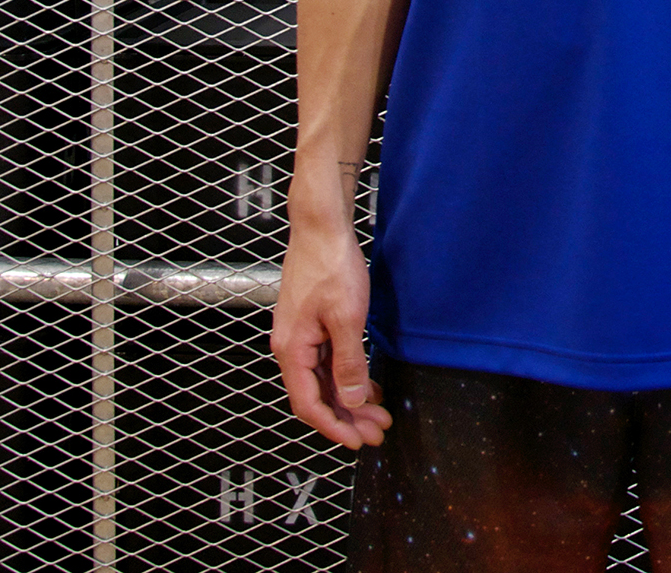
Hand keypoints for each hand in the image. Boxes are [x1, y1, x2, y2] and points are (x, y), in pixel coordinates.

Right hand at [271, 218, 392, 448]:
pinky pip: (328, 361)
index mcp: (293, 350)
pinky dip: (347, 375)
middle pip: (318, 395)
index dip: (334, 427)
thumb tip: (350, 399)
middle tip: (378, 432)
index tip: (358, 442)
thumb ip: (348, 362)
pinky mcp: (312, 323)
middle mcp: (291, 347)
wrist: (321, 227)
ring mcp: (301, 335)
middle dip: (348, 417)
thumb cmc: (331, 265)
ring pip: (325, 379)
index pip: (309, 404)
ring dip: (350, 398)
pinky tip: (368, 384)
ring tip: (379, 413)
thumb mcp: (346, 317)